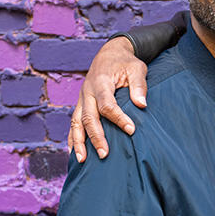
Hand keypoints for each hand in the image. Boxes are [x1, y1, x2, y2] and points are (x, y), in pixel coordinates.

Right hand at [68, 37, 147, 162]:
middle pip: (88, 117)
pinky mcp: (81, 105)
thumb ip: (139, 85)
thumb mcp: (136, 68)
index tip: (131, 130)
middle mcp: (87, 92)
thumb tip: (142, 104)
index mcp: (101, 82)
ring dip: (79, 142)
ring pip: (75, 123)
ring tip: (82, 161)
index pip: (107, 104)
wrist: (109, 54)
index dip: (118, 118)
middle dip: (96, 137)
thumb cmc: (125, 63)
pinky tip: (74, 154)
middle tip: (105, 154)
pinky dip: (72, 138)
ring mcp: (82, 99)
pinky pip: (73, 123)